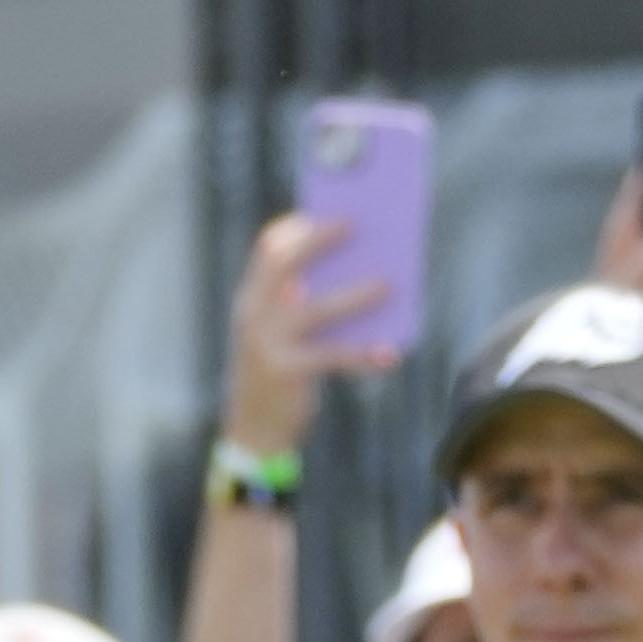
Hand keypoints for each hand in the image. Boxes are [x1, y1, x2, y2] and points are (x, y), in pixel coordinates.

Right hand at [221, 203, 396, 441]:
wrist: (254, 430)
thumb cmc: (279, 373)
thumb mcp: (282, 334)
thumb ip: (305, 305)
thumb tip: (360, 274)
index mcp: (252, 299)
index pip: (267, 249)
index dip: (295, 226)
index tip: (325, 211)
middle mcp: (254, 314)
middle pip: (285, 264)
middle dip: (319, 240)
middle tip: (355, 225)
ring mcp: (267, 343)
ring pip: (316, 308)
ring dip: (355, 294)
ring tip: (389, 285)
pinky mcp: (287, 372)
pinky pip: (333, 357)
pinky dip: (364, 354)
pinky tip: (390, 353)